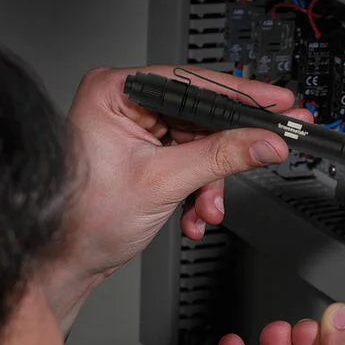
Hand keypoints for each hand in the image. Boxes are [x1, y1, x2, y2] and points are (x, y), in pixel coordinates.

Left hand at [56, 65, 309, 296]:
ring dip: (211, 182)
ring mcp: (136, 130)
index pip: (194, 83)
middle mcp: (125, 103)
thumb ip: (221, 157)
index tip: (277, 103)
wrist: (66, 261)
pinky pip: (190, 162)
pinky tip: (193, 213)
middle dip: (224, 155)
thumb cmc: (83, 218)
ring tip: (206, 208)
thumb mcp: (162, 181)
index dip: (242, 96)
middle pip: (202, 116)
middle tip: (266, 154)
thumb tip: (264, 141)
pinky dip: (198, 190)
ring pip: (201, 144)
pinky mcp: (145, 154)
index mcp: (116, 90)